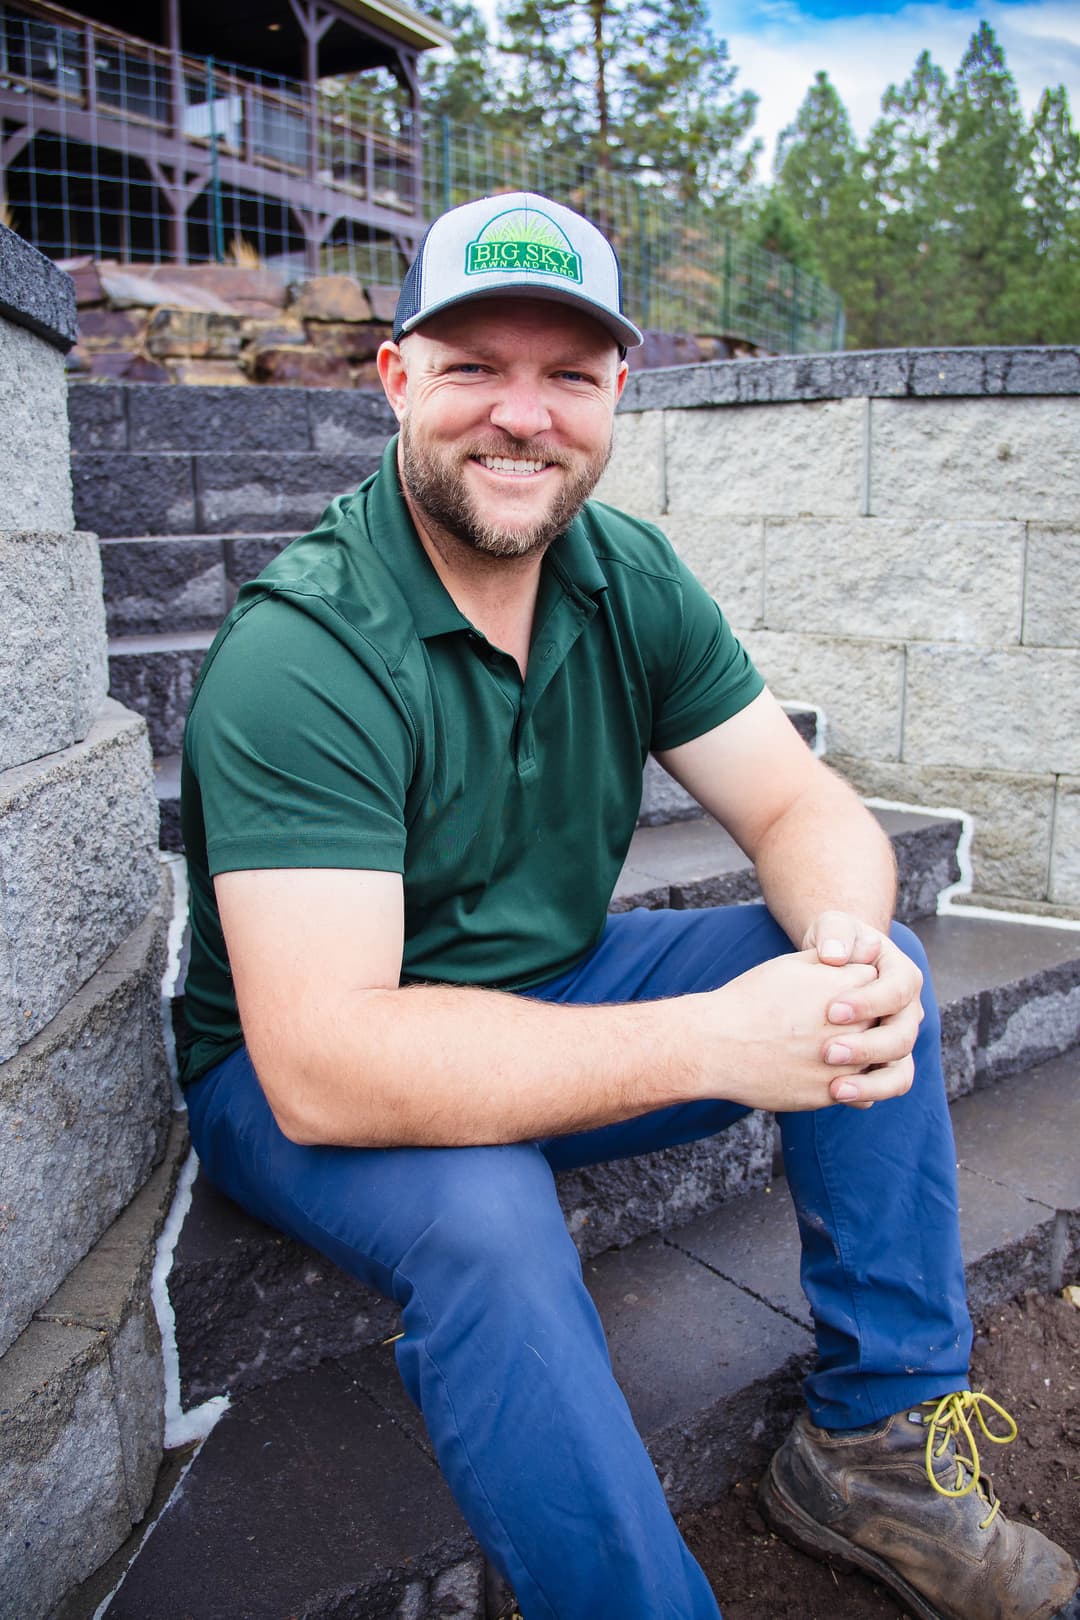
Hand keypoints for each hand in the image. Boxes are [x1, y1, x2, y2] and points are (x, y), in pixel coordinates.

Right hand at [704, 952, 884, 1113]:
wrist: (716, 1046)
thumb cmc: (751, 1000)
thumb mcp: (792, 965)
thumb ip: (830, 960)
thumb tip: (852, 958)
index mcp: (848, 988)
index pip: (877, 985)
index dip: (859, 987)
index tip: (841, 993)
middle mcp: (855, 1026)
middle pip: (880, 1023)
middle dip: (862, 1022)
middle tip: (833, 1022)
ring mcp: (846, 1063)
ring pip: (872, 1060)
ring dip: (858, 1055)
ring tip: (826, 1047)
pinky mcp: (831, 1093)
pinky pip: (857, 1091)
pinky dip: (846, 1082)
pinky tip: (819, 1069)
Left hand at [802, 910, 923, 1108]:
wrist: (833, 963)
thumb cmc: (835, 942)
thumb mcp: (834, 928)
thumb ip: (836, 933)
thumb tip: (835, 955)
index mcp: (903, 976)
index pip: (897, 991)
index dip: (868, 1003)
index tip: (831, 1010)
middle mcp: (908, 1012)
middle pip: (902, 1036)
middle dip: (866, 1047)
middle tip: (828, 1051)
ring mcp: (897, 1040)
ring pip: (901, 1071)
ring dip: (870, 1083)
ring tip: (835, 1088)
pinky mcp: (883, 1063)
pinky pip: (884, 1086)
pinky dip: (865, 1094)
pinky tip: (833, 1095)